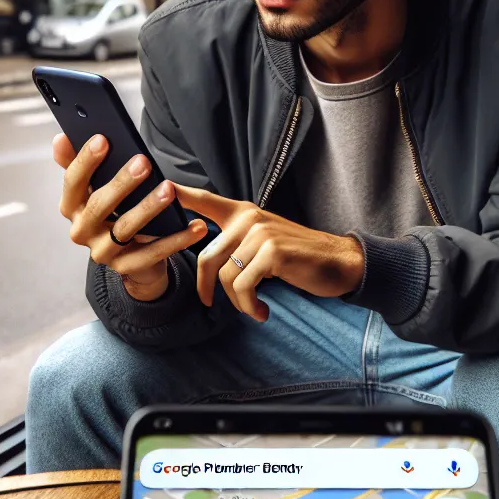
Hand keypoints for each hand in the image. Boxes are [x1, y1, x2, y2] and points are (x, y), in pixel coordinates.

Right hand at [54, 133, 206, 300]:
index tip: (103, 139)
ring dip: (149, 208)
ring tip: (169, 189)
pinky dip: (177, 240)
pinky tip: (195, 225)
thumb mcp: (93, 189)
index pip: (73, 182)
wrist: (128, 256)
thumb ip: (78, 164)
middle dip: (121, 183)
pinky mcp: (127, 268)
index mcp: (71, 207)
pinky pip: (154, 253)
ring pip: (126, 229)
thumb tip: (61, 138)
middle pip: (100, 206)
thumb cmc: (112, 210)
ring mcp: (103, 252)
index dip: (85, 161)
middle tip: (143, 162)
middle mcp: (81, 231)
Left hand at [176, 185, 363, 322]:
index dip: (179, 195)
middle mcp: (249, 218)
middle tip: (210, 303)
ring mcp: (261, 233)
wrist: (339, 263)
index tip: (159, 186)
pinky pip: (243, 287)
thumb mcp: (264, 242)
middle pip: (206, 257)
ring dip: (237, 302)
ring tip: (252, 308)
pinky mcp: (273, 252)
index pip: (204, 200)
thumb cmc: (299, 258)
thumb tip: (206, 261)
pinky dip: (249, 306)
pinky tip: (262, 311)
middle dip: (206, 287)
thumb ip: (236, 242)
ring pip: (226, 276)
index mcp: (244, 213)